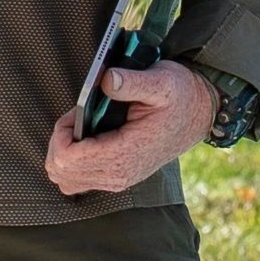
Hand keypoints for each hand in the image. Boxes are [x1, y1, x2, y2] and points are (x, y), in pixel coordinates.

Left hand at [46, 59, 213, 195]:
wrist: (199, 113)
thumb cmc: (179, 96)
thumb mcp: (162, 81)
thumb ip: (133, 82)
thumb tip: (107, 80)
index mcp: (126, 154)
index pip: (68, 159)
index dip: (63, 132)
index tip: (76, 112)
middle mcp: (119, 175)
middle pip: (61, 172)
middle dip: (60, 141)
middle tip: (77, 118)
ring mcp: (118, 180)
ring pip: (66, 180)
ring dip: (64, 152)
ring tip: (81, 127)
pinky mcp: (117, 178)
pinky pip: (78, 180)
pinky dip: (73, 161)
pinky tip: (86, 138)